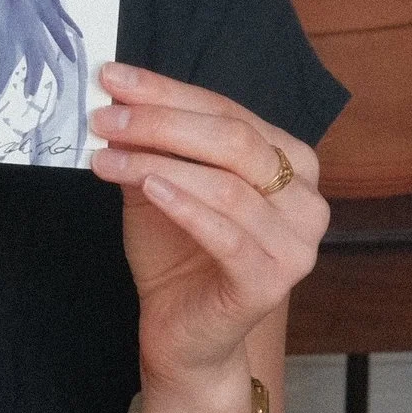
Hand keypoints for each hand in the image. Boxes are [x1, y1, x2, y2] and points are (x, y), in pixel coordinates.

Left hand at [89, 62, 327, 412]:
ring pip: (228, 185)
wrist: (182, 335)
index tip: (112, 77)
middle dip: (162, 122)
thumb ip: (151, 145)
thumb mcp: (159, 186)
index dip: (168, 92)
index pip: (228, 112)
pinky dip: (185, 206)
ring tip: (106, 154)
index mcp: (290, 164)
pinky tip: (148, 186)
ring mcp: (296, 244)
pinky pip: (228, 235)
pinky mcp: (271, 282)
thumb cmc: (176, 256)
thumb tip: (114, 94)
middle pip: (234, 141)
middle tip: (105, 116)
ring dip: (159, 162)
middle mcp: (306, 200)